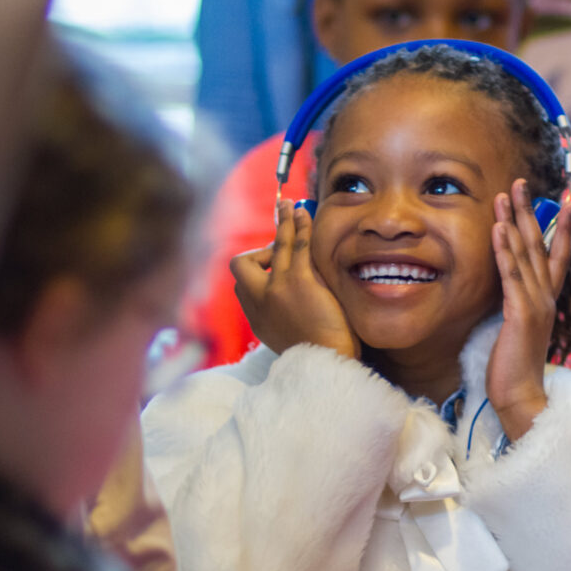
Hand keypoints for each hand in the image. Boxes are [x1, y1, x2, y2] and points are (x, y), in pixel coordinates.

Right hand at [229, 200, 357, 357]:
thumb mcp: (288, 341)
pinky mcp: (300, 282)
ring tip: (287, 205)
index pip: (242, 286)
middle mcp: (260, 302)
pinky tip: (304, 214)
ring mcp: (278, 289)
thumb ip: (280, 322)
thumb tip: (285, 309)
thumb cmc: (317, 356)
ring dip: (282, 223)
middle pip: (242, 265)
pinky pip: (297, 245)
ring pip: (275, 246)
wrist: (328, 364)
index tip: (270, 272)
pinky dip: (299, 226)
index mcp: (256, 318)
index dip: (254, 275)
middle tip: (275, 251)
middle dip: (257, 254)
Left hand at [486, 179, 570, 440]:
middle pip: (541, 245)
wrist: (521, 396)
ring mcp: (535, 304)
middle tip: (521, 182)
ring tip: (505, 194)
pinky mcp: (520, 314)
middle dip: (531, 211)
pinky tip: (500, 229)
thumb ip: (520, 304)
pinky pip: (511, 276)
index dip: (564, 226)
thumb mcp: (521, 328)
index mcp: (548, 300)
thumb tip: (514, 287)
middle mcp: (546, 297)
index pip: (559, 255)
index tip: (568, 199)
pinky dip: (506, 250)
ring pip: (526, 254)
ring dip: (515, 221)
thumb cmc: (516, 365)